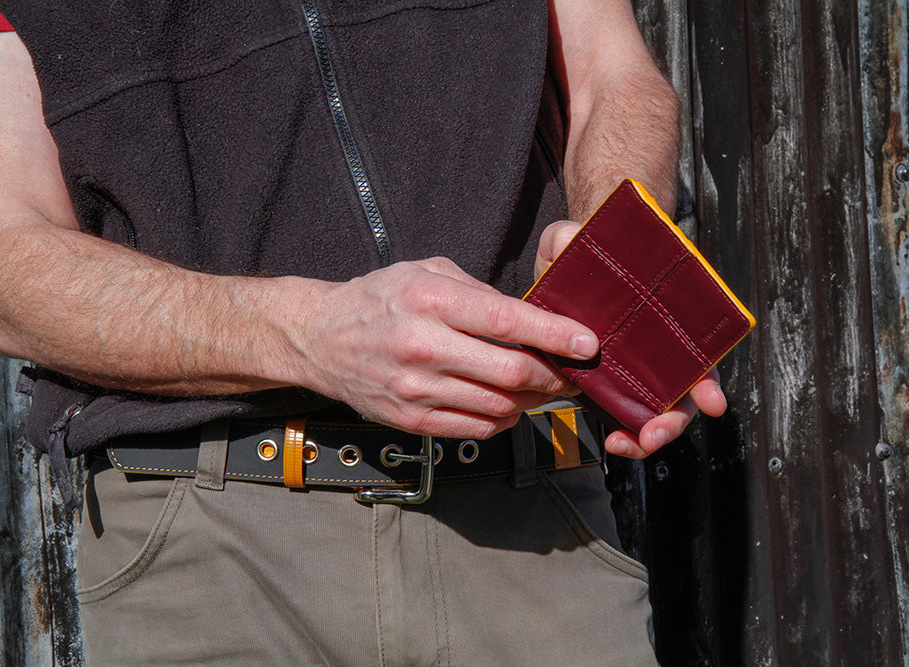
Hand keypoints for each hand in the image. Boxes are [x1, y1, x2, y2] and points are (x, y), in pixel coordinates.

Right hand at [281, 257, 598, 438]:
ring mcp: (416, 389)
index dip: (555, 334)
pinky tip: (506, 400)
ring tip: (540, 385)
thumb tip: (530, 317)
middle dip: (555, 376)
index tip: (587, 344)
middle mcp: (423, 346)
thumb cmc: (379, 299)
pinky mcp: (412, 420)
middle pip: (511, 372)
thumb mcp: (427, 272)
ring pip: (500, 404)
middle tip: (573, 372)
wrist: (320, 339)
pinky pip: (477, 427)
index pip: (506, 320)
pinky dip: (503, 416)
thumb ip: (480, 293)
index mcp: (430, 300)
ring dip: (532, 399)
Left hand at [535, 220, 727, 458]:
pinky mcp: (607, 381)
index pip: (698, 350)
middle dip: (674, 420)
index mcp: (663, 315)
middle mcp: (658, 346)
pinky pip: (626, 414)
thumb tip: (572, 240)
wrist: (561, 266)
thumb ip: (568, 236)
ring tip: (627, 443)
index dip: (706, 379)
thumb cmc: (580, 251)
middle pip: (681, 393)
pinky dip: (626, 432)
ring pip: (657, 412)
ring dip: (648, 435)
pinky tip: (613, 438)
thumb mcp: (569, 238)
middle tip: (655, 433)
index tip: (710, 401)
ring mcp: (634, 367)